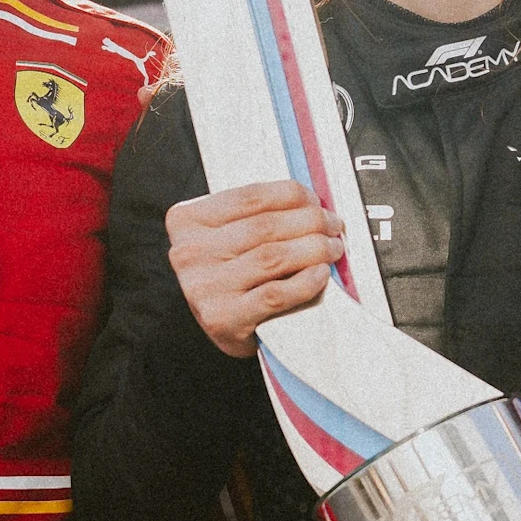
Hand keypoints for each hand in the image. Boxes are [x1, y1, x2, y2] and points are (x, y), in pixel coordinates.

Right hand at [164, 180, 341, 358]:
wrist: (221, 326)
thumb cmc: (230, 273)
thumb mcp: (227, 235)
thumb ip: (258, 214)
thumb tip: (311, 202)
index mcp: (188, 221)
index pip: (250, 197)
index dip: (292, 195)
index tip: (315, 201)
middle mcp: (190, 252)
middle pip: (265, 226)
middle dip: (310, 221)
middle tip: (333, 226)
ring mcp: (205, 287)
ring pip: (273, 257)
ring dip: (313, 249)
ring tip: (332, 248)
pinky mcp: (223, 318)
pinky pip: (275, 295)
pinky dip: (305, 282)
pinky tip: (320, 274)